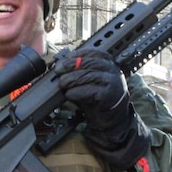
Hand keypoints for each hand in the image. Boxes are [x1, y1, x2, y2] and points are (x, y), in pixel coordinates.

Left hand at [54, 49, 149, 169]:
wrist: (110, 118)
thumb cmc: (97, 97)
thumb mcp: (88, 80)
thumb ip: (78, 71)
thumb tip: (60, 65)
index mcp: (108, 63)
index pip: (91, 52)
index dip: (75, 56)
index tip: (63, 61)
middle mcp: (113, 70)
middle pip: (89, 63)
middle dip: (70, 66)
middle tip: (58, 72)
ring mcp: (113, 82)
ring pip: (88, 75)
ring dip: (72, 79)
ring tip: (62, 84)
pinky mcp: (109, 95)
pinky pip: (90, 91)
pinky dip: (77, 92)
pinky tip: (70, 94)